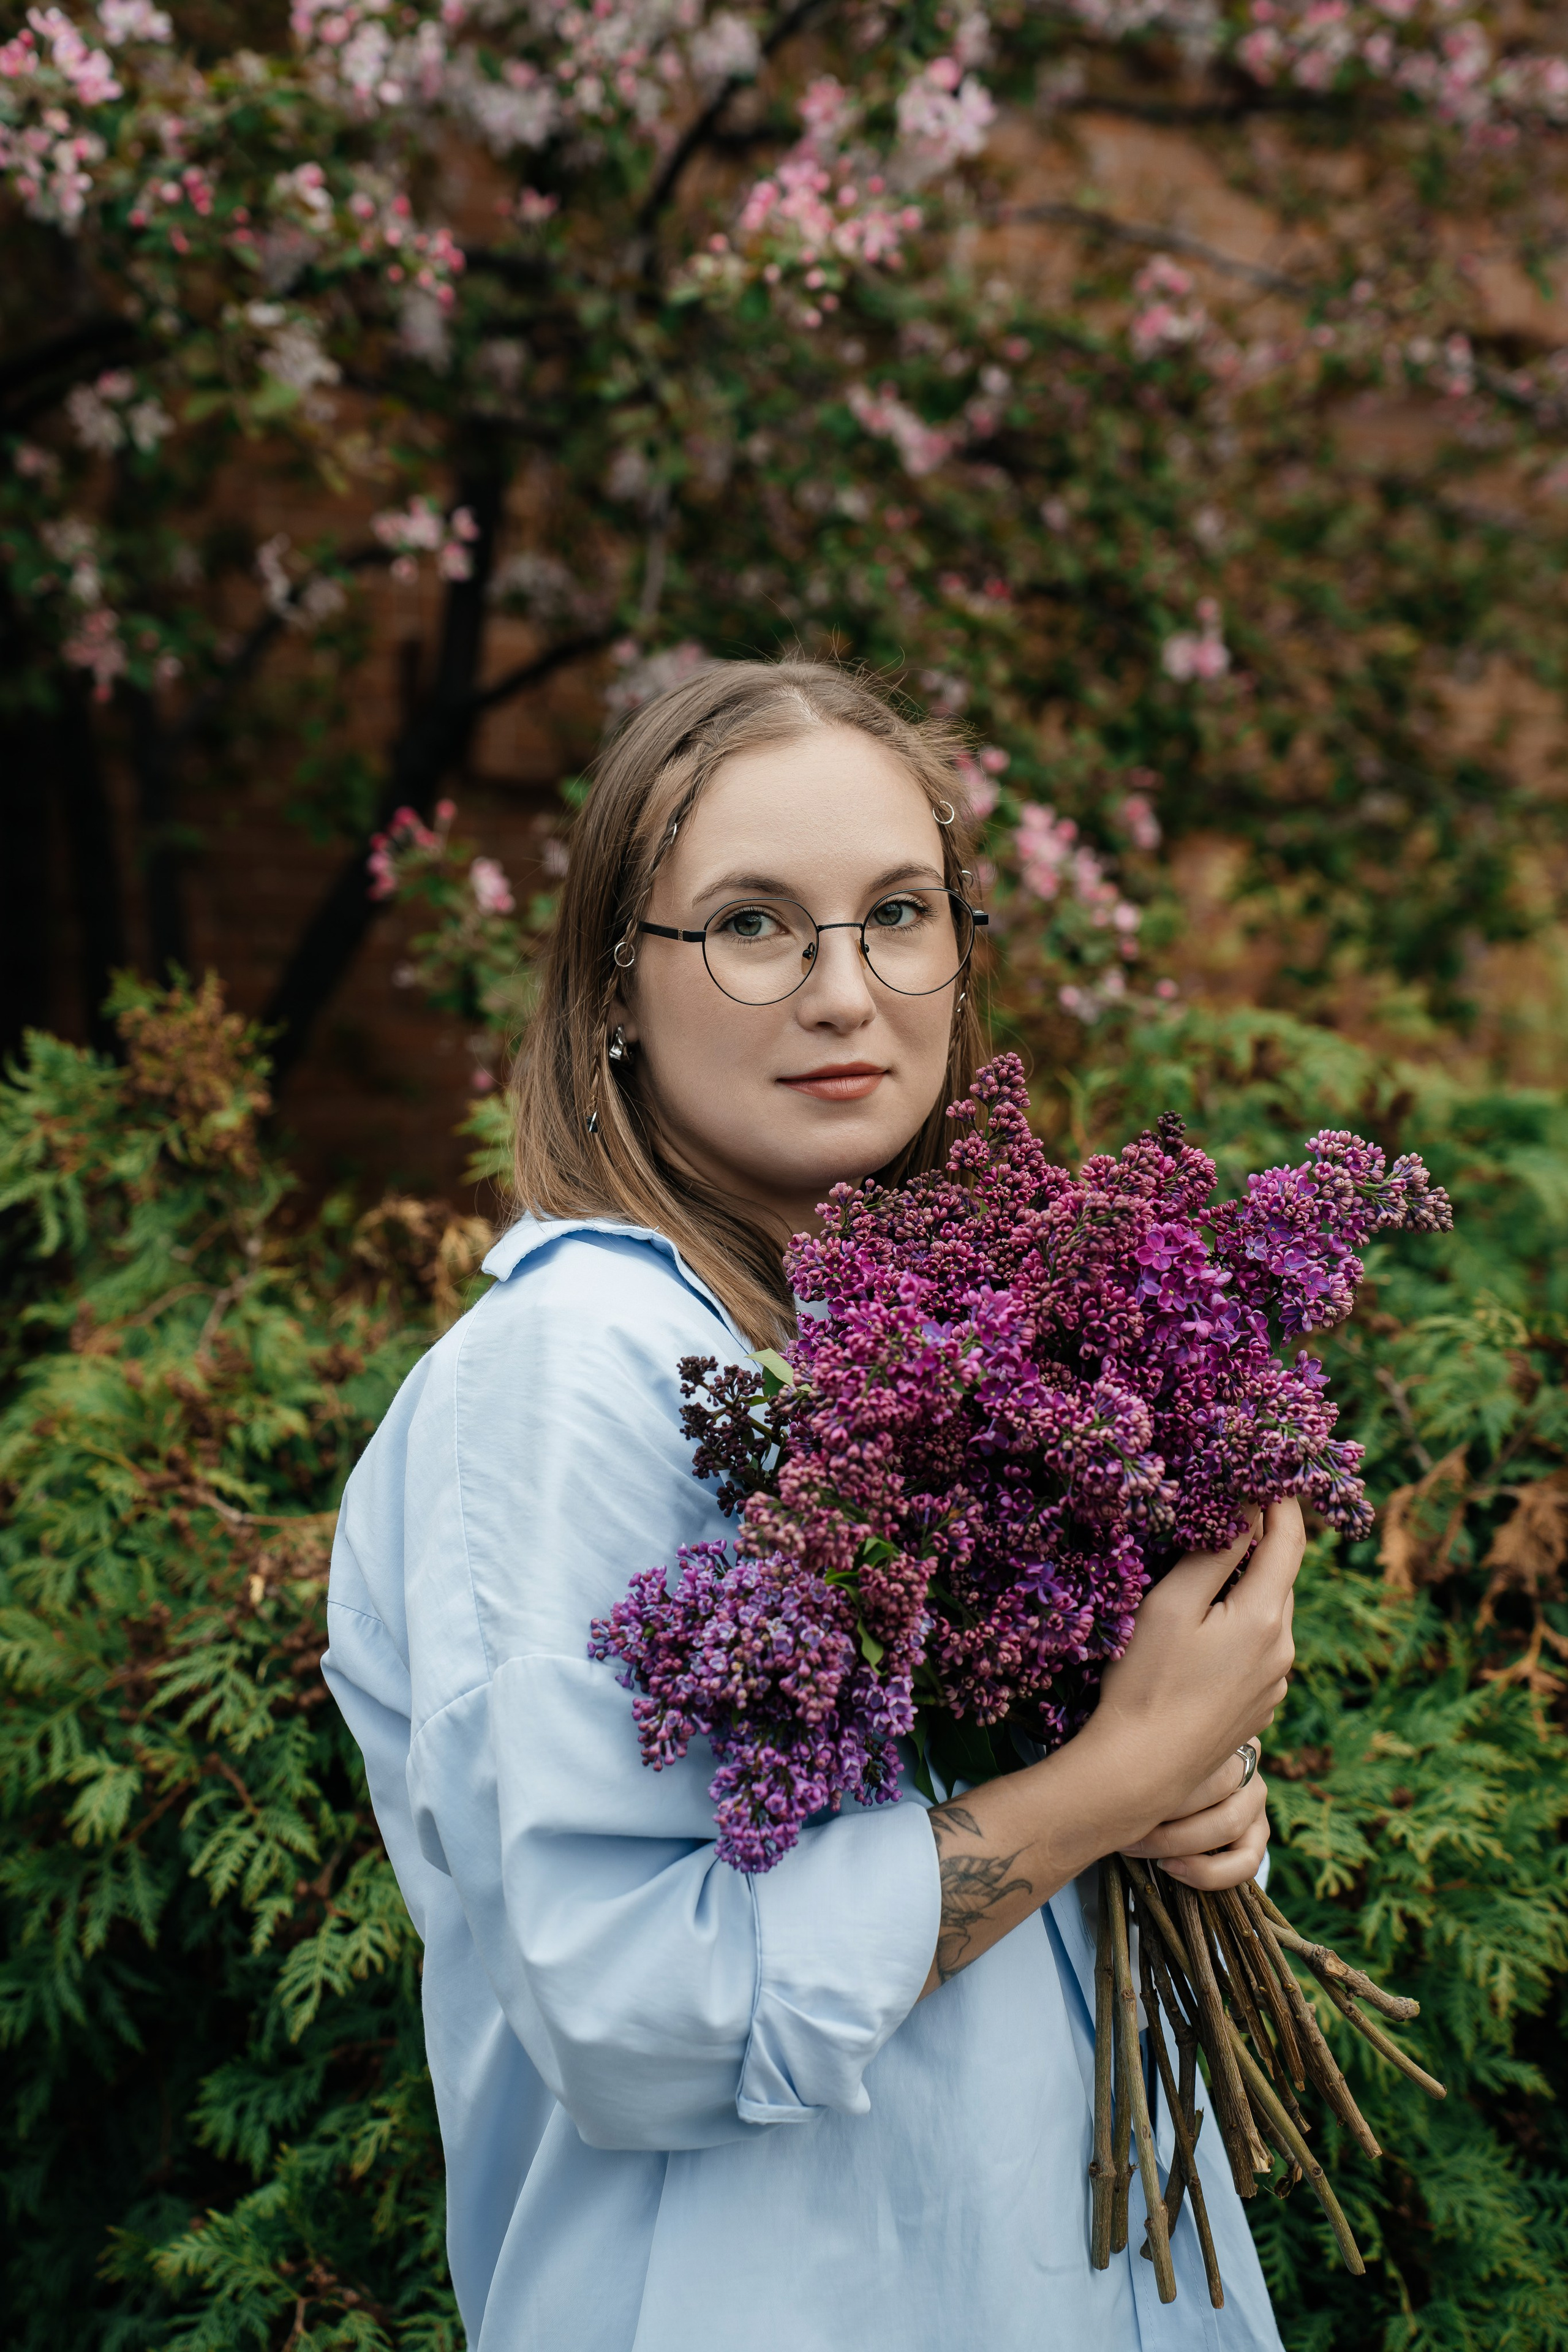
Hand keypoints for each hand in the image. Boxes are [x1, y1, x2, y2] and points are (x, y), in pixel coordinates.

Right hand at [917, 1499, 1301, 1999]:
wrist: (1141, 1772)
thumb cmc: (1146, 1682)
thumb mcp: (1172, 1604)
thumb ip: (1213, 1553)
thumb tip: (1246, 1509)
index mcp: (1266, 1616)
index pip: (1290, 1540)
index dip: (1282, 1499)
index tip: (1268, 1465)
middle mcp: (1282, 1649)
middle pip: (1281, 1575)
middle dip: (1262, 1537)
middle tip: (1229, 1501)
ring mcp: (1273, 1683)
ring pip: (1269, 1611)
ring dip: (1249, 1581)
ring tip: (1209, 1557)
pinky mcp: (1257, 1706)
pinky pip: (1258, 1646)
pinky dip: (1241, 1619)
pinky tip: (1203, 1622)